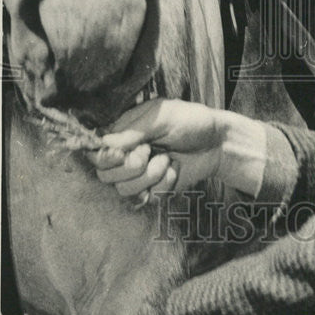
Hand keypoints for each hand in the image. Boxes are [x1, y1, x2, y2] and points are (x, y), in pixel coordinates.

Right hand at [88, 98, 222, 197]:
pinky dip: (162, 184)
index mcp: (124, 131)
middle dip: (128, 166)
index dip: (104, 156)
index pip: (96, 150)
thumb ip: (134, 130)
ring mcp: (139, 173)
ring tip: (166, 160)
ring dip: (148, 175)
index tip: (121, 153)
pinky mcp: (153, 189)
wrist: (218, 143)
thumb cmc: (191, 121)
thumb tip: (104, 143)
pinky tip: (174, 170)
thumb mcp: (163, 116)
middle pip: (104, 174)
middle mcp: (127, 153)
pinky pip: (146, 197)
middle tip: (150, 151)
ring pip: (123, 189)